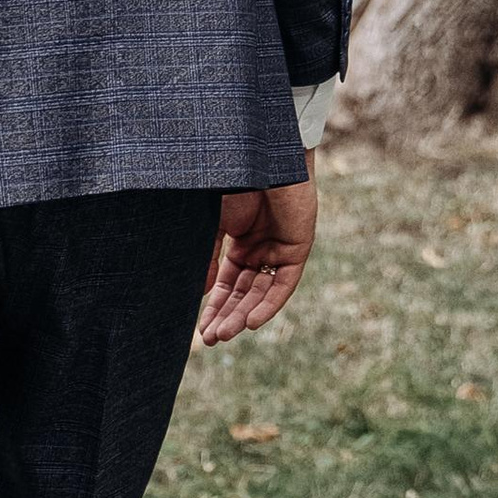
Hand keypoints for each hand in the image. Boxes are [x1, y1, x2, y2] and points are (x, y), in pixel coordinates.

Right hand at [199, 179, 317, 345]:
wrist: (257, 157)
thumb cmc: (230, 182)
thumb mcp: (212, 225)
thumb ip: (208, 258)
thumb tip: (203, 293)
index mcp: (240, 241)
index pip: (227, 284)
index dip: (214, 307)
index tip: (200, 331)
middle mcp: (261, 248)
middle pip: (244, 293)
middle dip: (227, 317)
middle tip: (210, 340)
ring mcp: (280, 248)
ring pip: (262, 292)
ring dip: (244, 315)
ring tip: (225, 334)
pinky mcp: (298, 247)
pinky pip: (284, 283)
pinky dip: (268, 303)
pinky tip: (251, 322)